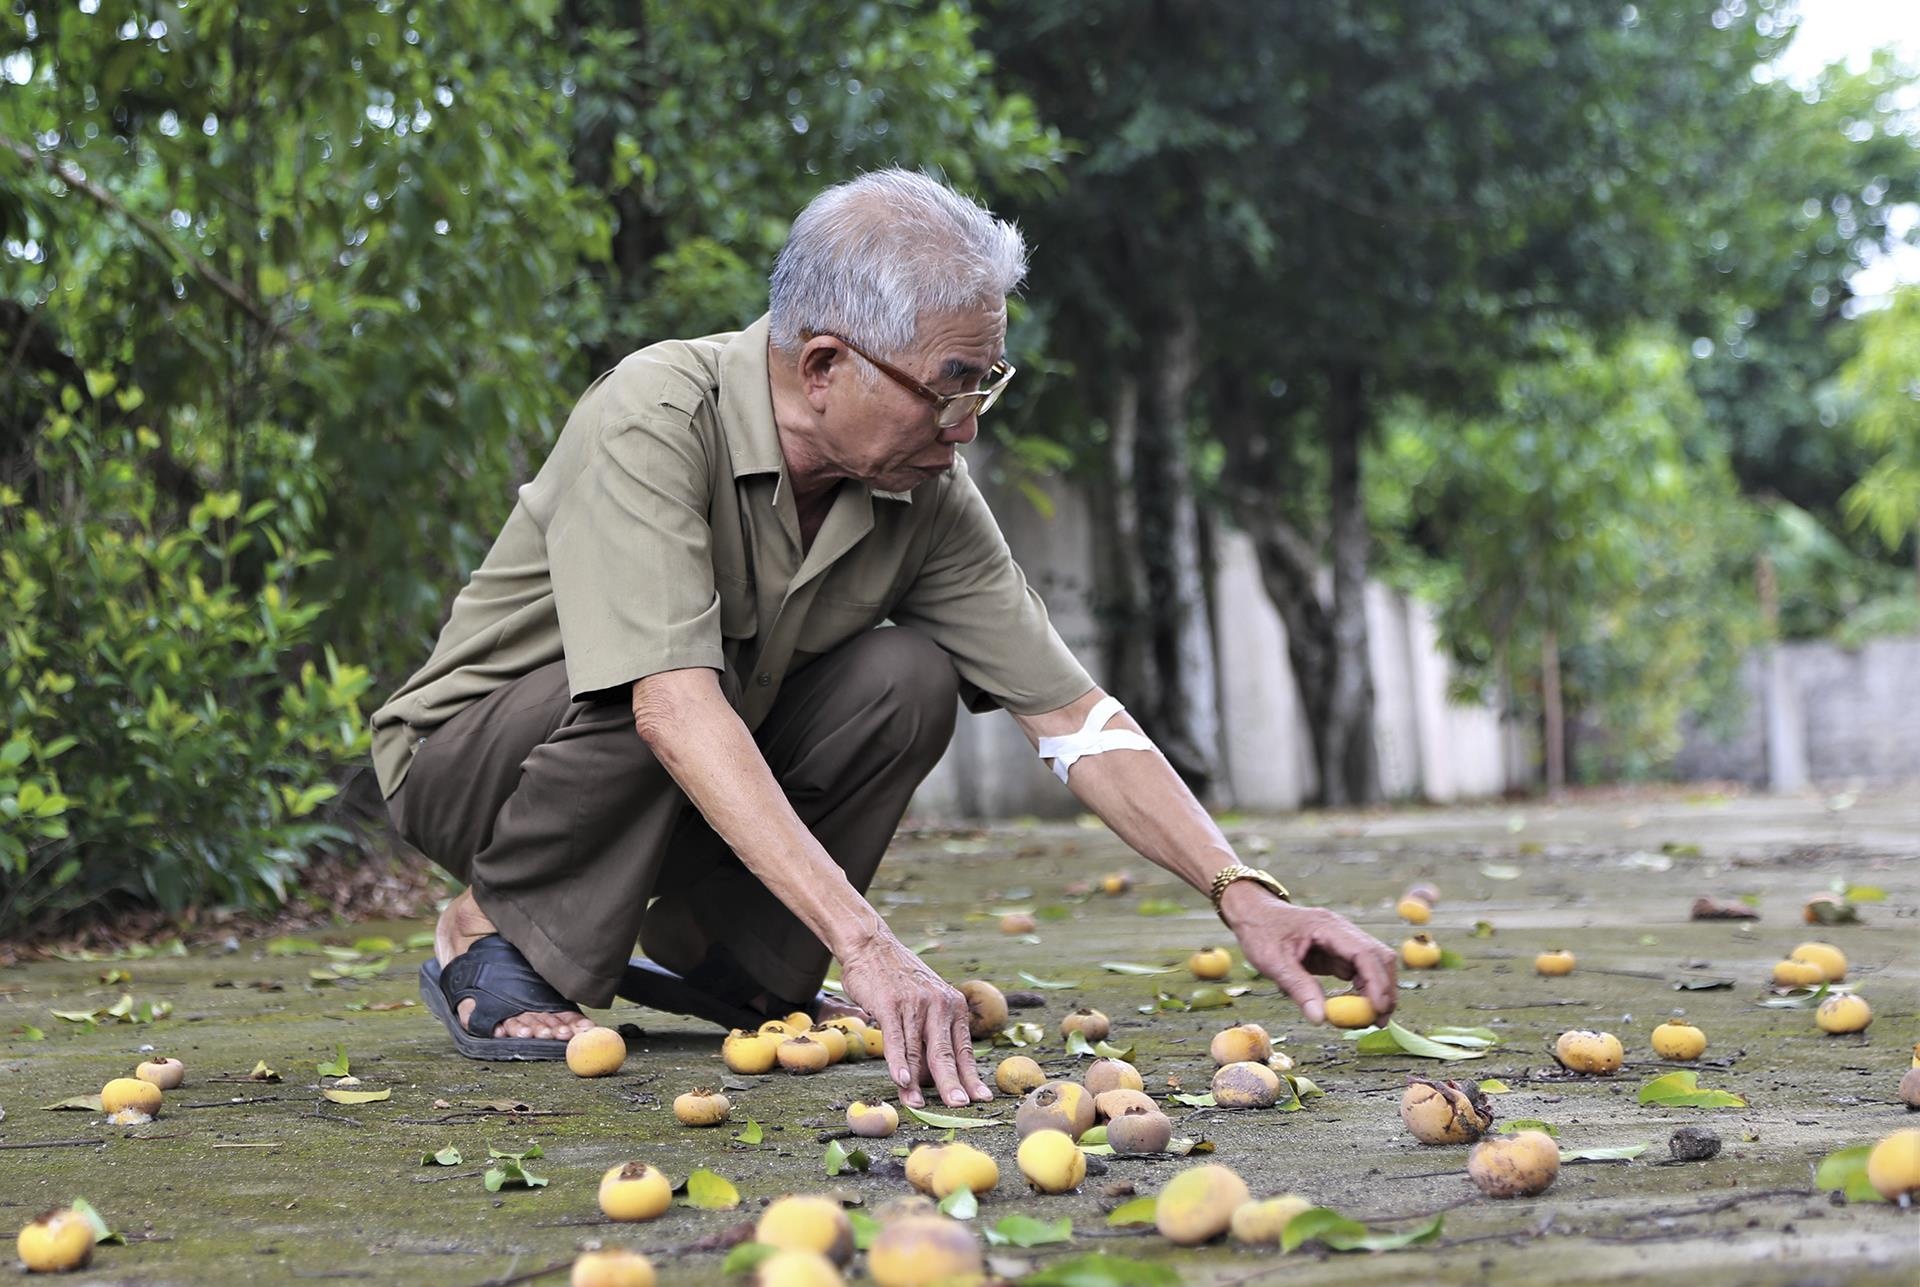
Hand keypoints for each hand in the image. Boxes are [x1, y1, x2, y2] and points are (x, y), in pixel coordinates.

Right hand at [837, 932, 992, 1109]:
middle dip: (953, 1084)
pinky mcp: (890, 1004)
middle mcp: (939, 1004)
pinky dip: (899, 1062)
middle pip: (946, 1053)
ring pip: (918, 1051)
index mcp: (953, 1005)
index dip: (971, 1076)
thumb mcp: (926, 1000)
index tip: (980, 1098)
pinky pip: (896, 1040)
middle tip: (959, 1107)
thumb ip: (932, 1031)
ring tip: (918, 1105)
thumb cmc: (898, 980)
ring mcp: (914, 1004)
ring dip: (917, 1083)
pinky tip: (902, 1081)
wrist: (872, 945)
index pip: (963, 1048)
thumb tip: (935, 1074)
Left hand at [1221, 884, 1396, 1023]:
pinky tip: (1355, 1008)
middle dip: (1385, 989)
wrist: (1252, 913)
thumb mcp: (1273, 961)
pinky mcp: (1337, 952)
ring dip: (1377, 991)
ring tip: (1368, 1020)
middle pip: (1379, 957)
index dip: (1376, 981)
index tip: (1379, 1008)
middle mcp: (1341, 931)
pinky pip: (1359, 971)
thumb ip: (1298, 988)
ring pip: (1373, 965)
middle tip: (1379, 1021)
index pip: (1364, 952)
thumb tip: (1320, 1019)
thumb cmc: (1260, 932)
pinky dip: (1363, 990)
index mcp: (1327, 926)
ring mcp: (1342, 941)